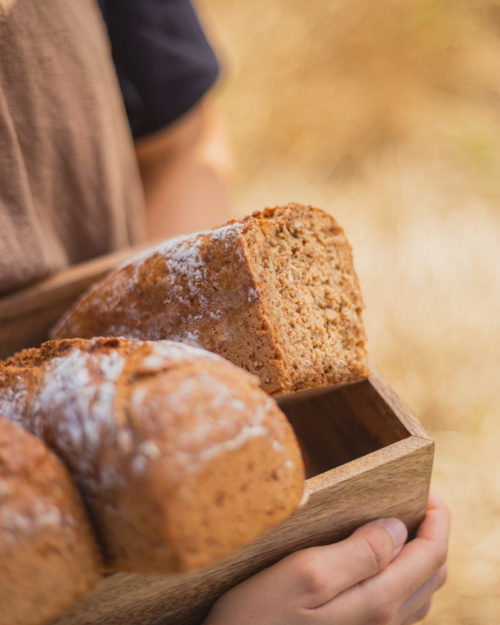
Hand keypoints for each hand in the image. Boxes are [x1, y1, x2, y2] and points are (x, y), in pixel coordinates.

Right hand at [204, 491, 449, 624]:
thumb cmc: (258, 617)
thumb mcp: (305, 574)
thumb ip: (358, 552)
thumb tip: (396, 527)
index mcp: (378, 601)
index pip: (432, 554)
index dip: (438, 517)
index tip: (426, 488)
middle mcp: (384, 622)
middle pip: (432, 572)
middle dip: (432, 531)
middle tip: (413, 499)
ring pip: (418, 589)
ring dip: (418, 552)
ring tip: (397, 521)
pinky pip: (399, 602)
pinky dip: (403, 573)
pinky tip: (377, 558)